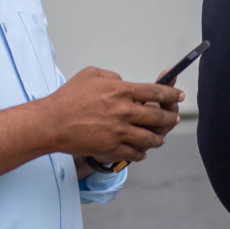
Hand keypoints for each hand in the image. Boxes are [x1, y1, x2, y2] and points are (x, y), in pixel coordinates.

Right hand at [43, 67, 182, 163]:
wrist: (50, 123)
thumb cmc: (68, 97)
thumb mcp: (91, 75)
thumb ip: (112, 77)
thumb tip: (125, 83)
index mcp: (121, 91)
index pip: (156, 92)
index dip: (171, 94)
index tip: (179, 96)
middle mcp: (124, 111)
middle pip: (159, 116)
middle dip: (171, 118)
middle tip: (174, 118)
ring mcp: (119, 132)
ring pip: (151, 138)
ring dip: (159, 138)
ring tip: (160, 138)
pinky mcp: (112, 148)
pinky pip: (135, 153)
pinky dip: (141, 153)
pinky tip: (142, 151)